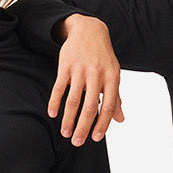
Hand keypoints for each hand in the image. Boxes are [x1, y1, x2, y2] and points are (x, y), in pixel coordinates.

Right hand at [47, 15, 123, 144]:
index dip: (103, 124)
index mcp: (112, 77)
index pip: (108, 105)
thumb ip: (116, 98)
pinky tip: (52, 114)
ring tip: (65, 133)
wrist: (89, 29)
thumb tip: (120, 120)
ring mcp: (80, 69)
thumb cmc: (103, 57)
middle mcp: (97, 74)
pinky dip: (55, 102)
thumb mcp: (113, 74)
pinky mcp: (66, 65)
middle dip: (83, 127)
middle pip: (90, 106)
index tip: (96, 138)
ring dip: (68, 119)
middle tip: (77, 143)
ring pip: (73, 100)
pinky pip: (59, 87)